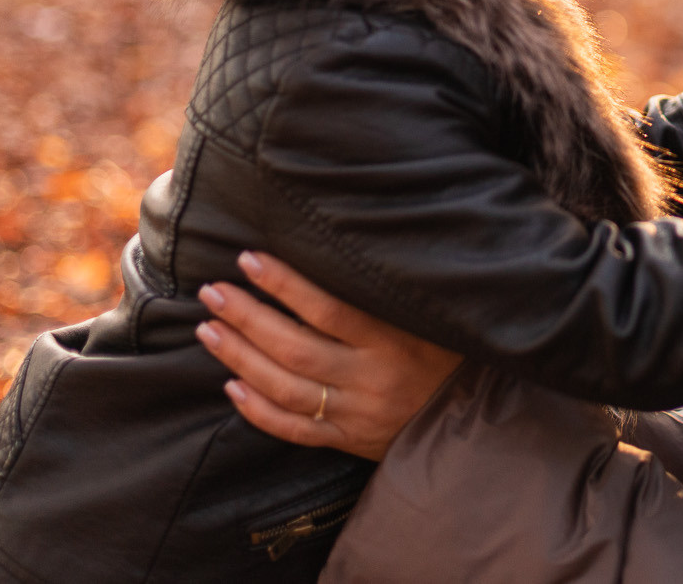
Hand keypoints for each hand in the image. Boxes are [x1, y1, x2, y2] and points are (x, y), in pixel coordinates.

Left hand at [195, 251, 461, 460]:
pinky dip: (259, 411)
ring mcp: (358, 413)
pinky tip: (231, 387)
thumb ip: (390, 288)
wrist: (473, 415)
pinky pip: (296, 430)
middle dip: (248, 319)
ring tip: (209, 329)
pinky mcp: (350, 439)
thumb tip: (343, 243)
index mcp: (394, 340)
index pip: (328, 310)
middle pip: (296, 348)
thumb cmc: (453, 350)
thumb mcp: (432, 313)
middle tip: (213, 293)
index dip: (284, 285)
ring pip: (287, 389)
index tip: (249, 260)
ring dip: (241, 358)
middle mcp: (372, 378)